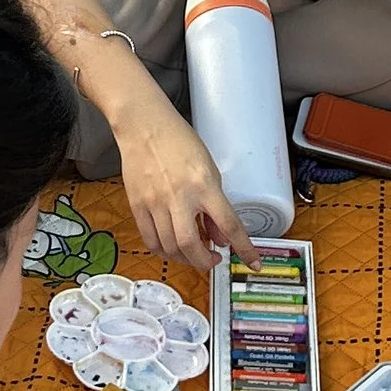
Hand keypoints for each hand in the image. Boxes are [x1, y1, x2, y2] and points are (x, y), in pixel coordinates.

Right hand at [109, 82, 251, 270]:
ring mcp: (155, 203)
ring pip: (170, 247)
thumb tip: (220, 238)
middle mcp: (179, 197)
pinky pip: (150, 240)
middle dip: (205, 262)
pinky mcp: (137, 205)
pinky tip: (172, 247)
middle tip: (213, 260)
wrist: (144, 127)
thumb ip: (215, 206)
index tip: (253, 262)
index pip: (229, 225)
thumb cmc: (178, 142)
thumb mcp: (209, 170)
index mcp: (204, 186)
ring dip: (186, 258)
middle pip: (192, 246)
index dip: (244, 248)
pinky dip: (164, 251)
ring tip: (194, 253)